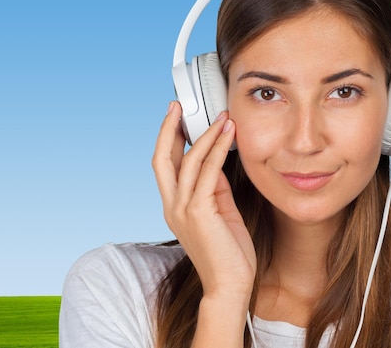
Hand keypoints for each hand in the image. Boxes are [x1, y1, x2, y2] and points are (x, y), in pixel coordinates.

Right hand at [152, 102, 256, 299]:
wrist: (230, 286)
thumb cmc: (228, 253)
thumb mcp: (221, 212)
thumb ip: (215, 188)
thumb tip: (217, 162)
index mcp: (174, 207)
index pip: (165, 166)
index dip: (168, 140)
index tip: (177, 118)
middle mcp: (172, 206)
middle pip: (161, 159)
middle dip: (168, 129)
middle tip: (177, 105)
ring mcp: (182, 210)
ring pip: (186, 161)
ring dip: (205, 135)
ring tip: (222, 117)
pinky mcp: (199, 212)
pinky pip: (206, 173)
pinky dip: (217, 150)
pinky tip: (227, 135)